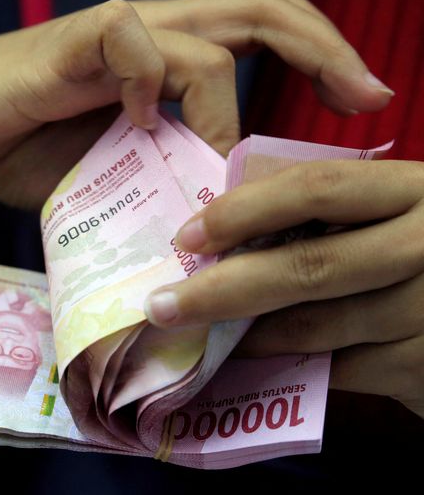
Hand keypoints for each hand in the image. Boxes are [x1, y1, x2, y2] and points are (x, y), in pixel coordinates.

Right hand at [0, 0, 392, 209]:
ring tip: (225, 162)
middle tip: (365, 97)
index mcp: (159, 61)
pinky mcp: (67, 44)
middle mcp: (145, 37)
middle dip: (323, 49)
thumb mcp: (103, 171)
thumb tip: (208, 217)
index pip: (256, 30)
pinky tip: (135, 126)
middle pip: (259, 9)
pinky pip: (132, 45)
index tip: (358, 105)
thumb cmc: (10, 145)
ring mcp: (108, 37)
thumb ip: (155, 177)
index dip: (318, 54)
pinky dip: (150, 87)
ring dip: (230, 106)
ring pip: (209, 33)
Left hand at [145, 160, 423, 417]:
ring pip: (316, 327)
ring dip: (245, 336)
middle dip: (220, 290)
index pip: (316, 188)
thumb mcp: (398, 212)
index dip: (243, 210)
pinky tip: (250, 365)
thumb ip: (336, 211)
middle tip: (161, 305)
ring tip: (194, 337)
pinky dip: (287, 370)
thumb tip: (230, 222)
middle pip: (306, 267)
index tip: (187, 235)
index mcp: (414, 190)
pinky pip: (339, 371)